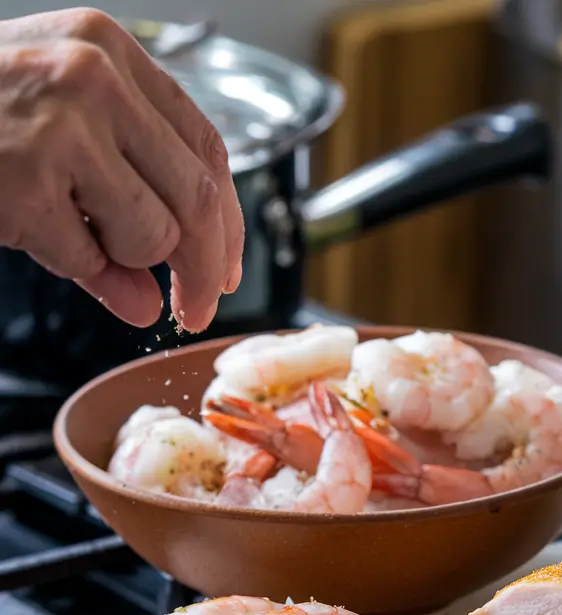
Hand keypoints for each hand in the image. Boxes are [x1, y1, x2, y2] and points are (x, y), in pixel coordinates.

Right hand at [0, 8, 243, 330]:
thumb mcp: (59, 134)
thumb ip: (122, 205)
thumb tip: (152, 303)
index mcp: (112, 52)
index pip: (209, 149)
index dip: (229, 222)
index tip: (225, 269)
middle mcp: (96, 77)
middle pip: (200, 199)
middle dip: (204, 269)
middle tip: (194, 308)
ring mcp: (62, 125)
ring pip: (156, 233)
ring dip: (126, 259)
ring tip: (74, 228)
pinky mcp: (26, 177)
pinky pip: (91, 259)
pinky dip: (75, 266)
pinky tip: (32, 228)